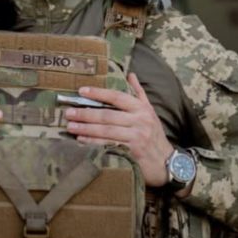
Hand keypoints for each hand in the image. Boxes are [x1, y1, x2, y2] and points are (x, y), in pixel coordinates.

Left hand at [64, 73, 173, 187]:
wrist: (168, 162)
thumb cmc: (155, 135)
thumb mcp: (150, 112)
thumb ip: (139, 93)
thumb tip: (130, 74)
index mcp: (142, 109)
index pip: (117, 97)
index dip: (99, 93)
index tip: (81, 91)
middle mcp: (140, 121)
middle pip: (108, 115)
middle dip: (86, 113)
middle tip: (69, 112)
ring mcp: (137, 137)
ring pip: (106, 130)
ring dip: (86, 128)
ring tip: (70, 126)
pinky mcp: (133, 152)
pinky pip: (109, 144)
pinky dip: (93, 142)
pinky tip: (81, 140)